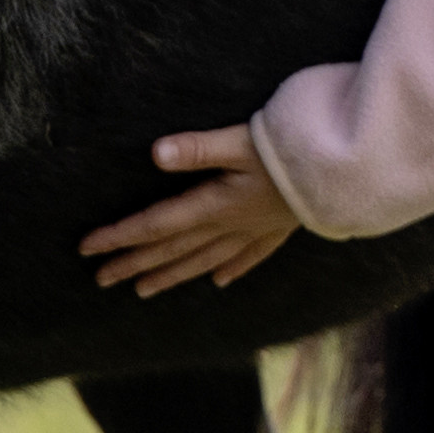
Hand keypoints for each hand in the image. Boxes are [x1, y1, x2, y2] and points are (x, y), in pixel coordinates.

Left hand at [81, 126, 300, 296]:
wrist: (345, 172)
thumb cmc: (292, 151)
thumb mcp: (242, 142)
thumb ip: (198, 149)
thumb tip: (156, 153)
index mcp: (214, 205)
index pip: (156, 225)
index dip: (120, 236)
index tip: (88, 248)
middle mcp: (229, 225)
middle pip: (172, 249)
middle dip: (134, 263)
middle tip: (101, 279)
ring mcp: (254, 231)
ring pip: (203, 261)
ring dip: (171, 275)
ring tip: (143, 290)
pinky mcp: (278, 229)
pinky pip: (247, 257)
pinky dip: (230, 270)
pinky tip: (220, 282)